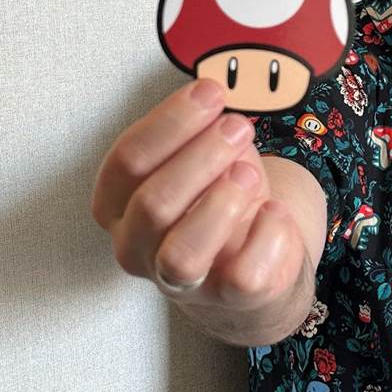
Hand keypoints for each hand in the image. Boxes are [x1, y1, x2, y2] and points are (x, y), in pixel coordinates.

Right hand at [91, 79, 309, 315]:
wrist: (256, 263)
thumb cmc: (220, 199)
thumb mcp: (204, 157)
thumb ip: (199, 131)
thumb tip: (211, 97)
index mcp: (117, 205)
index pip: (126, 161)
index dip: (170, 122)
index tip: (210, 92)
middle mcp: (136, 247)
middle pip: (152, 202)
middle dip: (201, 156)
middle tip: (238, 126)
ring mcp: (178, 282)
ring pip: (182, 254)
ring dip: (220, 205)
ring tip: (249, 174)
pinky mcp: (227, 299)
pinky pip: (244, 275)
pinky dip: (266, 235)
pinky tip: (274, 212)